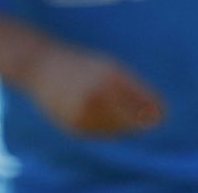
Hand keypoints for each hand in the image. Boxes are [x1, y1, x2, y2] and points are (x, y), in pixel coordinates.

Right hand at [18, 41, 164, 135]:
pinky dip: (104, 125)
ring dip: (120, 121)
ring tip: (102, 102)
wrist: (37, 64)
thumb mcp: (109, 66)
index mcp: (111, 76)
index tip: (155, 109)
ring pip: (119, 129)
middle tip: (121, 104)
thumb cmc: (80, 64)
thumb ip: (135, 90)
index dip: (154, 108)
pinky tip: (92, 110)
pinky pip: (102, 132)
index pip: (147, 104)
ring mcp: (85, 111)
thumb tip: (160, 117)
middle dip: (136, 117)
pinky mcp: (75, 125)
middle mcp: (98, 94)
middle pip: (135, 120)